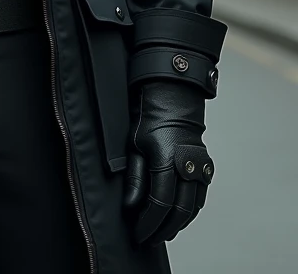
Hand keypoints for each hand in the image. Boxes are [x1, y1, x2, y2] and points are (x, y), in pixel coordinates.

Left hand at [123, 80, 214, 244]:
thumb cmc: (149, 117)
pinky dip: (189, 211)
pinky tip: (177, 217)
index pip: (160, 203)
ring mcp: (199, 166)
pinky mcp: (205, 166)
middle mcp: (187, 165)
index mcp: (167, 159)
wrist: (172, 96)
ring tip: (161, 232)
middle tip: (149, 239)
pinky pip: (200, 197)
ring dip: (177, 224)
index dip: (149, 223)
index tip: (138, 234)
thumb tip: (131, 207)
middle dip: (163, 230)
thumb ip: (135, 179)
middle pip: (179, 211)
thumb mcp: (134, 146)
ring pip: (193, 207)